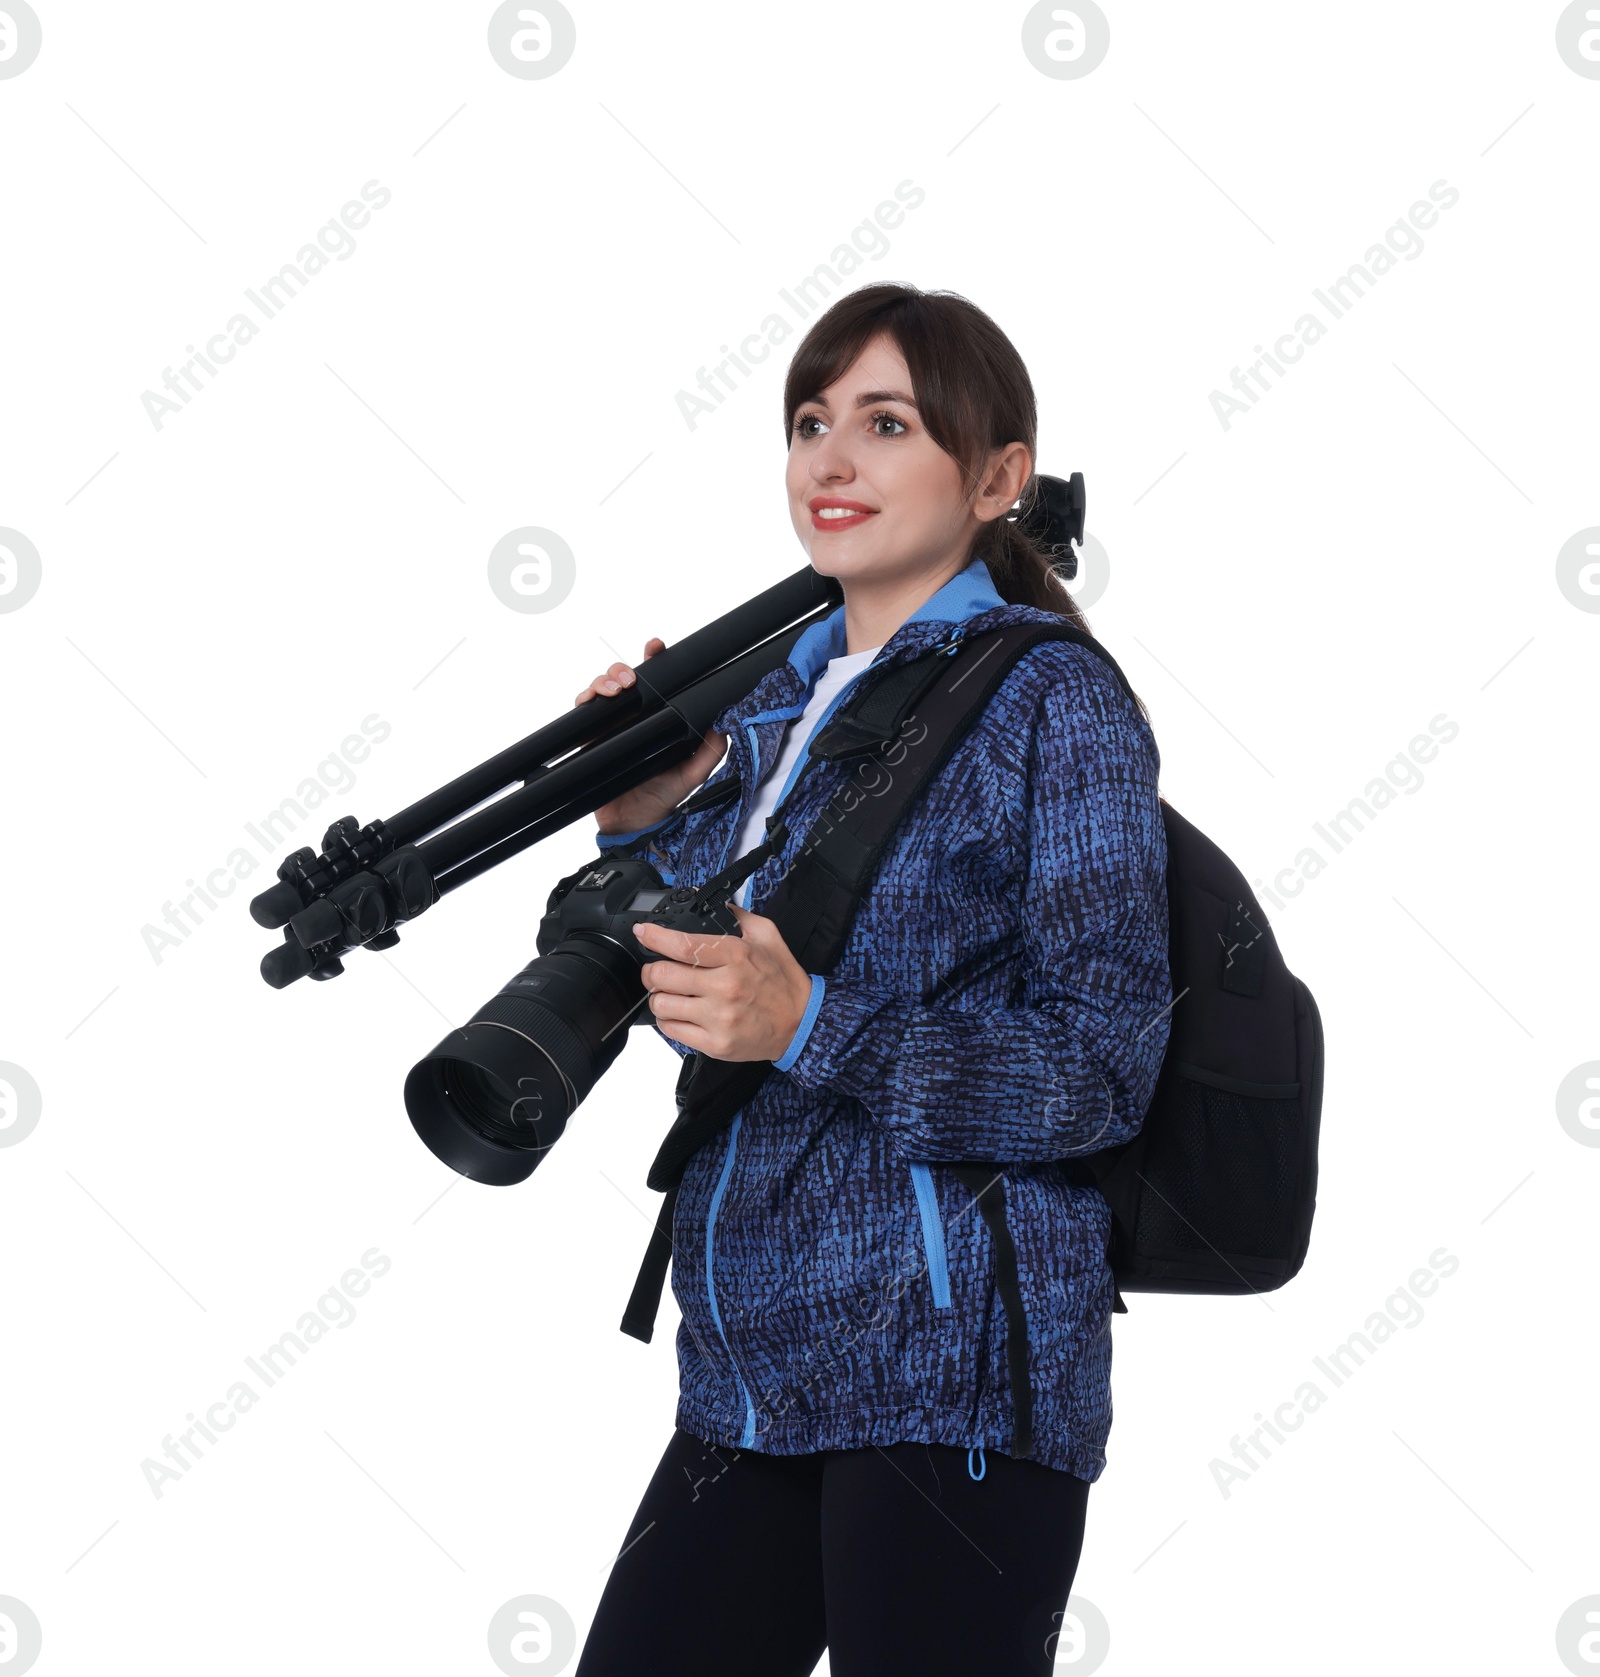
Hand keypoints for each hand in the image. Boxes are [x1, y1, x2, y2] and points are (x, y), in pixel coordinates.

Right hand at [576, 636, 726, 834]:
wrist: (634, 826)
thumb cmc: (662, 800)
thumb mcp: (693, 775)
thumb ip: (710, 750)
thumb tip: (725, 723)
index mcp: (658, 720)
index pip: (657, 684)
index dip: (655, 661)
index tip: (656, 648)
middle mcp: (634, 719)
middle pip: (624, 679)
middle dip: (624, 668)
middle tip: (632, 678)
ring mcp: (612, 727)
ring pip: (603, 689)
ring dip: (605, 681)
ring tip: (618, 690)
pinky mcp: (592, 739)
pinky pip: (584, 712)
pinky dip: (585, 700)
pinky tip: (593, 701)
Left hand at [634, 903, 813, 1062]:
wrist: (801, 1023)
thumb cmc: (782, 981)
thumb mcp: (767, 936)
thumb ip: (736, 916)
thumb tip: (707, 902)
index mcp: (736, 956)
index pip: (682, 944)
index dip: (655, 937)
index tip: (643, 932)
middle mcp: (726, 987)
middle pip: (662, 976)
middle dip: (651, 971)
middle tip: (656, 970)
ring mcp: (719, 1018)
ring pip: (661, 1005)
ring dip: (660, 997)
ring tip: (672, 994)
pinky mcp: (716, 1043)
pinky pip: (671, 1031)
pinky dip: (669, 1021)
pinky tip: (682, 1014)